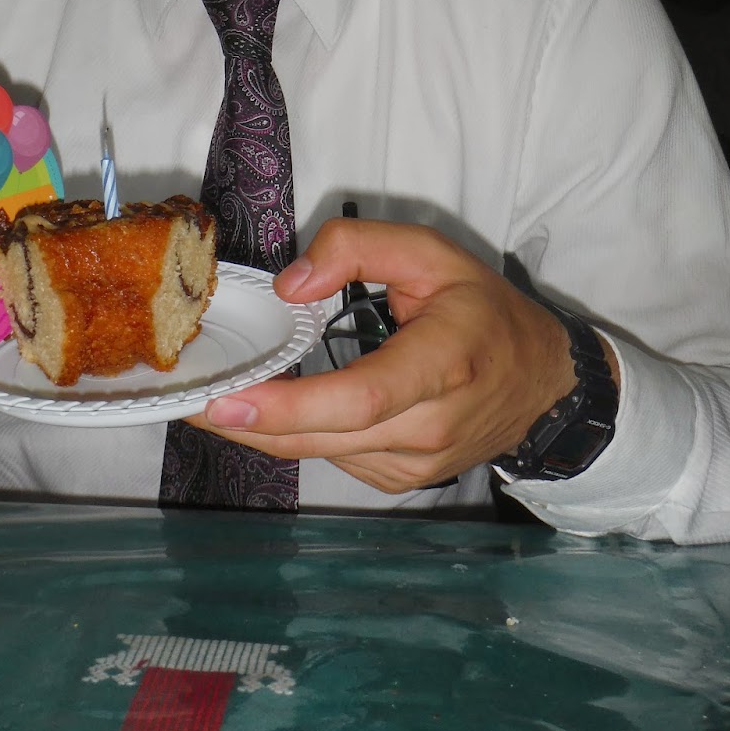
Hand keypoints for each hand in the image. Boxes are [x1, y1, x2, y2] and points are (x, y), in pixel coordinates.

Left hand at [193, 218, 619, 493]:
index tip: (226, 399)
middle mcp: (431, 426)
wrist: (543, 387)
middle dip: (247, 421)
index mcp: (445, 363)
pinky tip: (269, 410)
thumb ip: (358, 249)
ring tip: (211, 400)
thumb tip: (289, 285)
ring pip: (320, 454)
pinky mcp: (403, 481)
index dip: (289, 406)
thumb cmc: (484, 310)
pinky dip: (295, 436)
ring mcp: (417, 465)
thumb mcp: (433, 253)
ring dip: (260, 431)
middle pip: (324, 435)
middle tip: (186, 398)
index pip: (360, 398)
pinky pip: (335, 458)